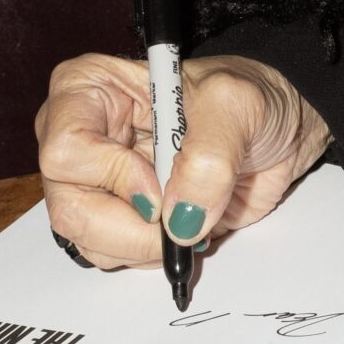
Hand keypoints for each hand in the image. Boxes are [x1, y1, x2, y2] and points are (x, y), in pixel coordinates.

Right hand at [38, 53, 331, 270]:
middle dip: (130, 226)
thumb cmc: (250, 97)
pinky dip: (152, 253)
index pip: (66, 148)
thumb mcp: (237, 105)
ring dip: (144, 243)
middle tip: (182, 218)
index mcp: (90, 88)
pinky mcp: (120, 217)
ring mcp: (98, 182)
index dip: (112, 175)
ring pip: (88, 239)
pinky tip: (185, 224)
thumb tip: (180, 219)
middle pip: (70, 206)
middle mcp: (83, 137)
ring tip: (190, 213)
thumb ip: (210, 157)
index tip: (158, 182)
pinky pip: (114, 255)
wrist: (277, 131)